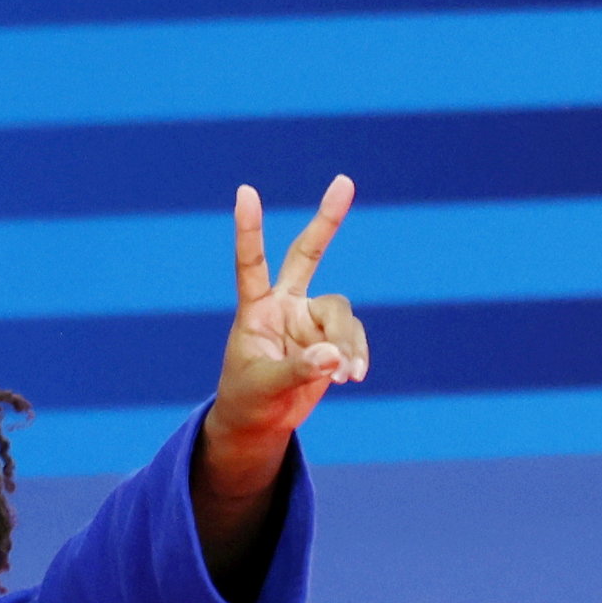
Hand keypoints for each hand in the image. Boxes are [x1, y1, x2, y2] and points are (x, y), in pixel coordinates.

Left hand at [203, 175, 366, 464]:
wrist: (259, 421)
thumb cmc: (248, 399)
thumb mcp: (263, 387)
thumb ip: (297, 370)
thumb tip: (334, 356)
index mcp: (256, 309)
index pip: (251, 263)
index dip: (249, 229)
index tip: (245, 190)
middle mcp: (285, 305)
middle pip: (308, 254)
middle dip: (327, 220)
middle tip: (344, 181)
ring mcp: (310, 319)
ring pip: (341, 313)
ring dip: (348, 343)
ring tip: (345, 377)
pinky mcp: (331, 339)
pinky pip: (353, 338)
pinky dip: (357, 355)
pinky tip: (353, 377)